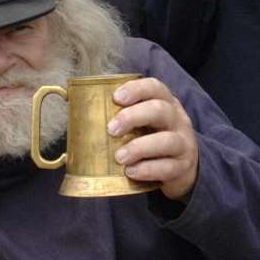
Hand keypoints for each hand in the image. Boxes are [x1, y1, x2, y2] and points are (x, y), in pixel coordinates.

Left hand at [108, 77, 199, 200]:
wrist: (183, 169)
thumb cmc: (153, 140)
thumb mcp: (145, 124)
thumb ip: (122, 116)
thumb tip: (75, 108)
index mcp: (166, 104)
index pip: (155, 87)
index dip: (136, 89)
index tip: (116, 98)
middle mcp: (178, 120)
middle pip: (160, 110)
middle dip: (134, 117)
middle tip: (111, 129)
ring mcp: (184, 144)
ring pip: (167, 140)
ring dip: (140, 147)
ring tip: (119, 157)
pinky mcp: (183, 167)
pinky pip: (168, 167)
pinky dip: (147, 169)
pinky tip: (131, 172)